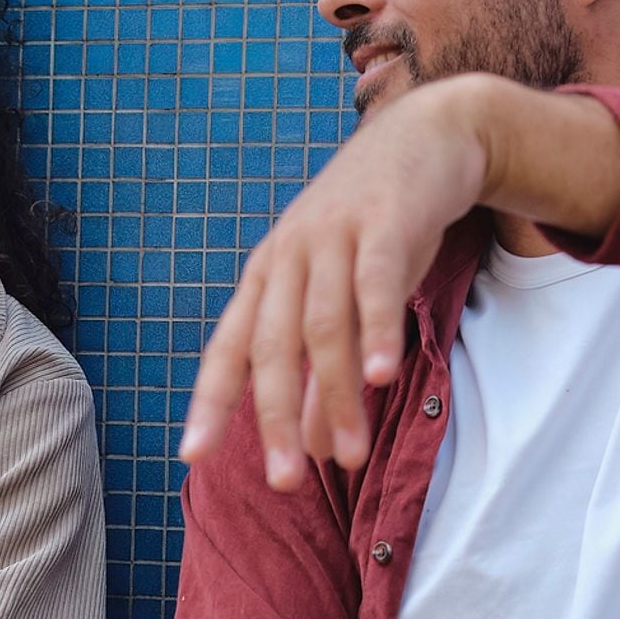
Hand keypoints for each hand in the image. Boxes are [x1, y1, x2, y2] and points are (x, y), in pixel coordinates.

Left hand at [180, 76, 619, 485]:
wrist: (428, 135)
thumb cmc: (376, 232)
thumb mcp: (344, 302)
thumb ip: (326, 374)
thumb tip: (314, 449)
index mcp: (266, 279)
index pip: (228, 349)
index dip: (210, 402)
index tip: (191, 456)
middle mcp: (287, 258)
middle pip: (270, 348)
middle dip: (275, 419)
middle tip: (283, 483)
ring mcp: (332, 236)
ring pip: (323, 327)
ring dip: (336, 396)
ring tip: (349, 457)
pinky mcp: (384, 222)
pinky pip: (377, 283)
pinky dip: (377, 331)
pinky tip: (381, 379)